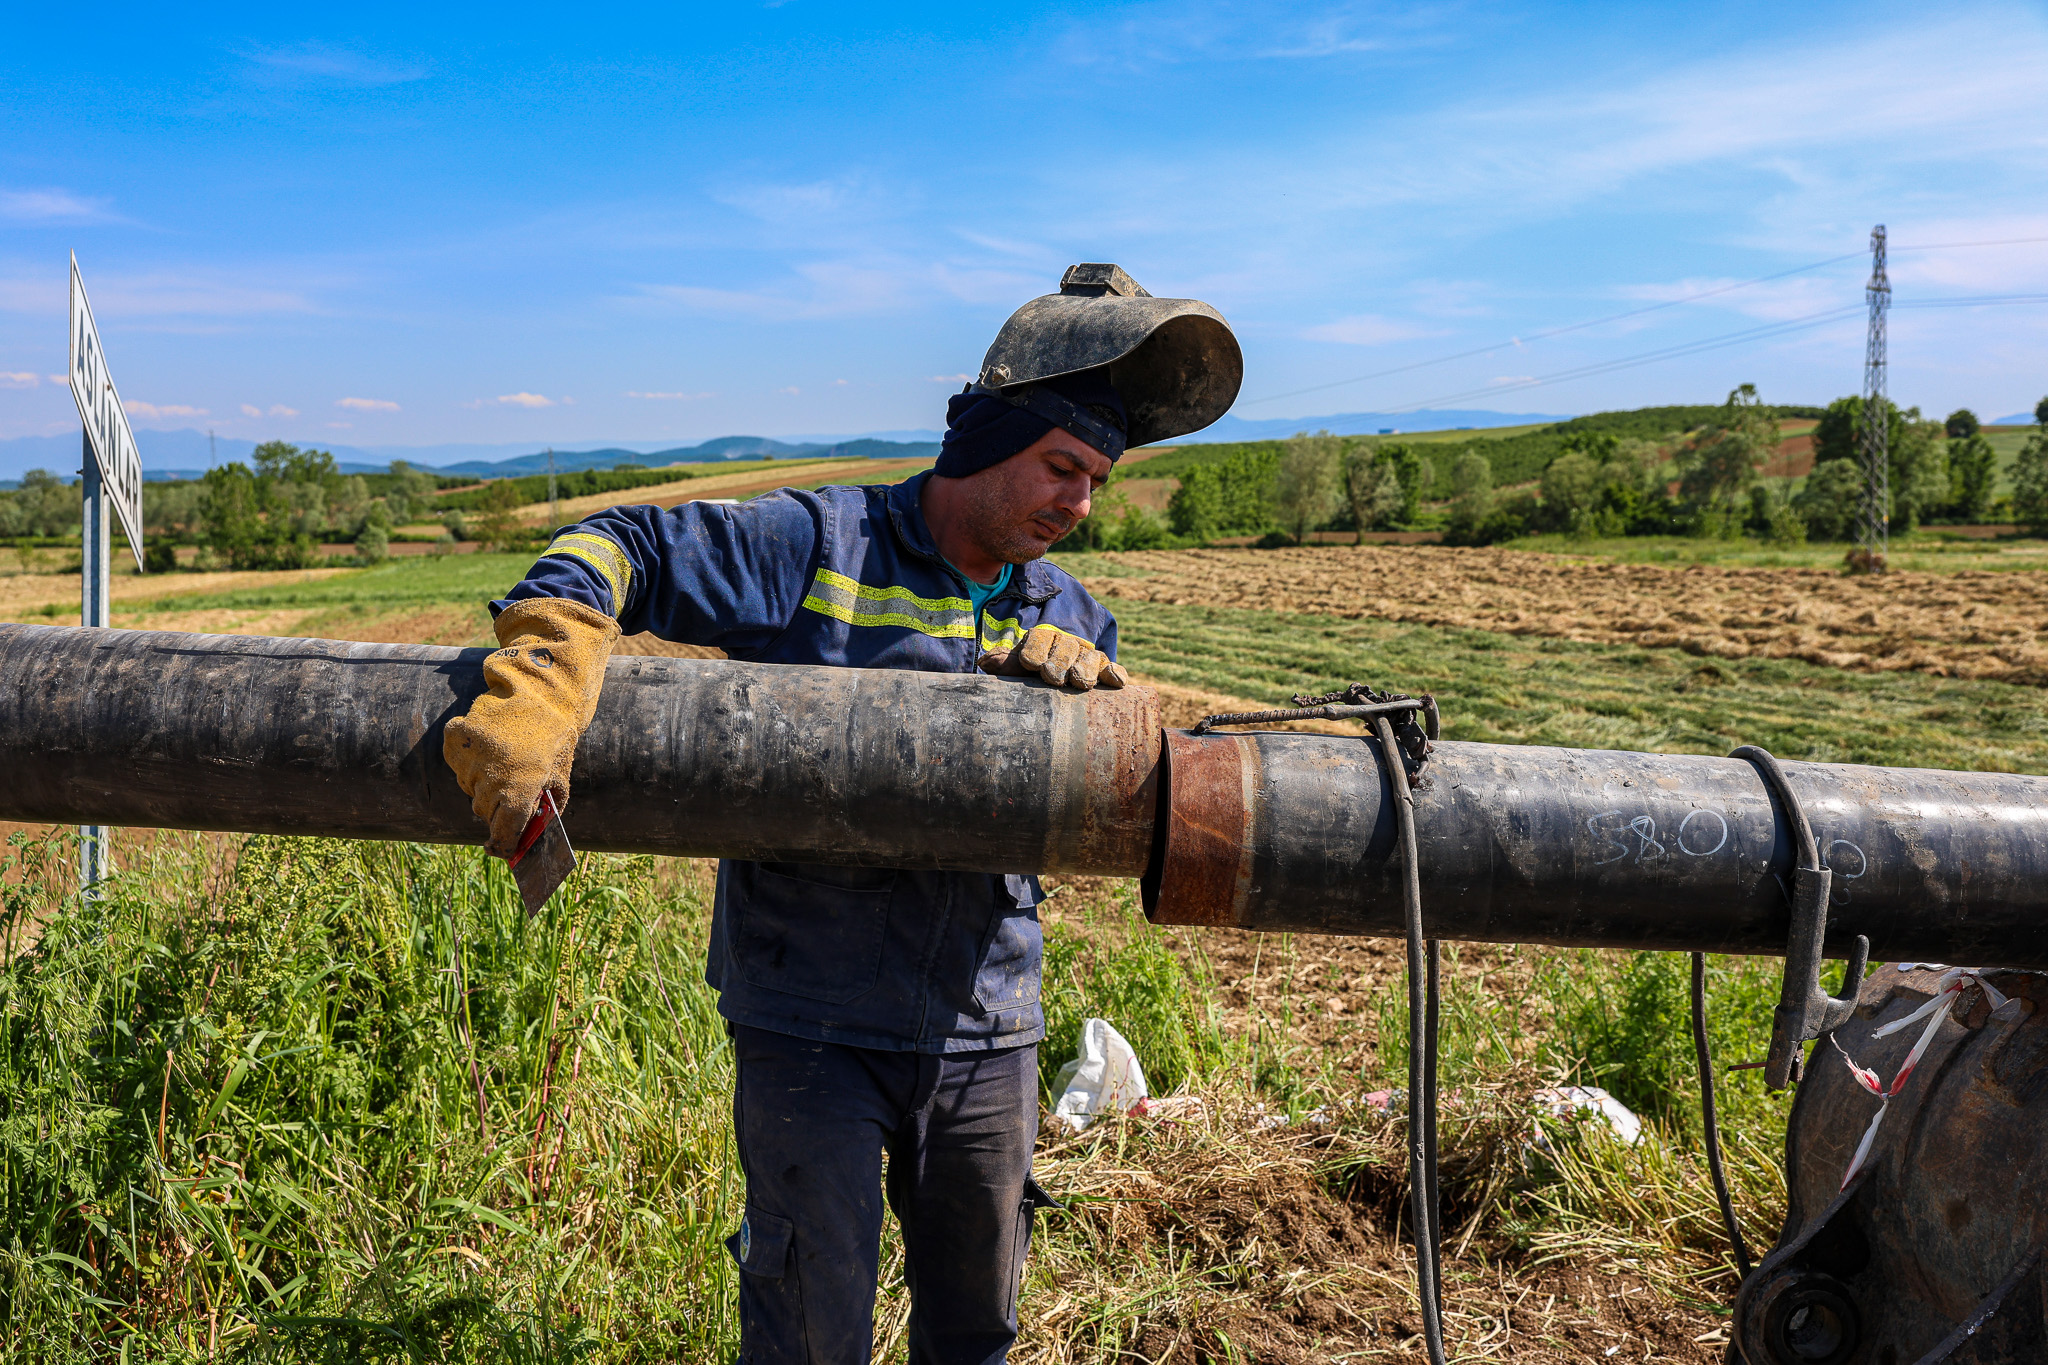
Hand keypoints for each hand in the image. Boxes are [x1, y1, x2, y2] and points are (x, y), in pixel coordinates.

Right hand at [443, 597, 618, 855]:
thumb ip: (545, 810)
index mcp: (522, 788)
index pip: (503, 830)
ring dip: (482, 782)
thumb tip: (527, 840)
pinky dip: (468, 760)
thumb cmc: (555, 740)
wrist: (542, 692)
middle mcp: (492, 775)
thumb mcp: (559, 777)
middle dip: (496, 808)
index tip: (499, 848)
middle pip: (483, 811)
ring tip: (503, 760)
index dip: (502, 843)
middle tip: (510, 791)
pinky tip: (489, 746)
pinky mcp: (456, 737)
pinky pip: (457, 763)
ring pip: (469, 787)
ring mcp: (471, 756)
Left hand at [978, 623, 1127, 690]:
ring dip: (1086, 668)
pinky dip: (1115, 673)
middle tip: (1053, 677)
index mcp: (1043, 640)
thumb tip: (984, 664)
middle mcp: (1067, 644)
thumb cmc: (1033, 671)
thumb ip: (1004, 664)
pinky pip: (1112, 668)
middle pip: (1066, 648)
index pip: (1040, 640)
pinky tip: (1115, 682)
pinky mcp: (1105, 669)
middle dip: (1060, 661)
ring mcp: (1088, 656)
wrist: (1057, 677)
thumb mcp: (1017, 667)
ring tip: (1079, 681)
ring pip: (1090, 657)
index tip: (1030, 663)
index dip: (1035, 650)